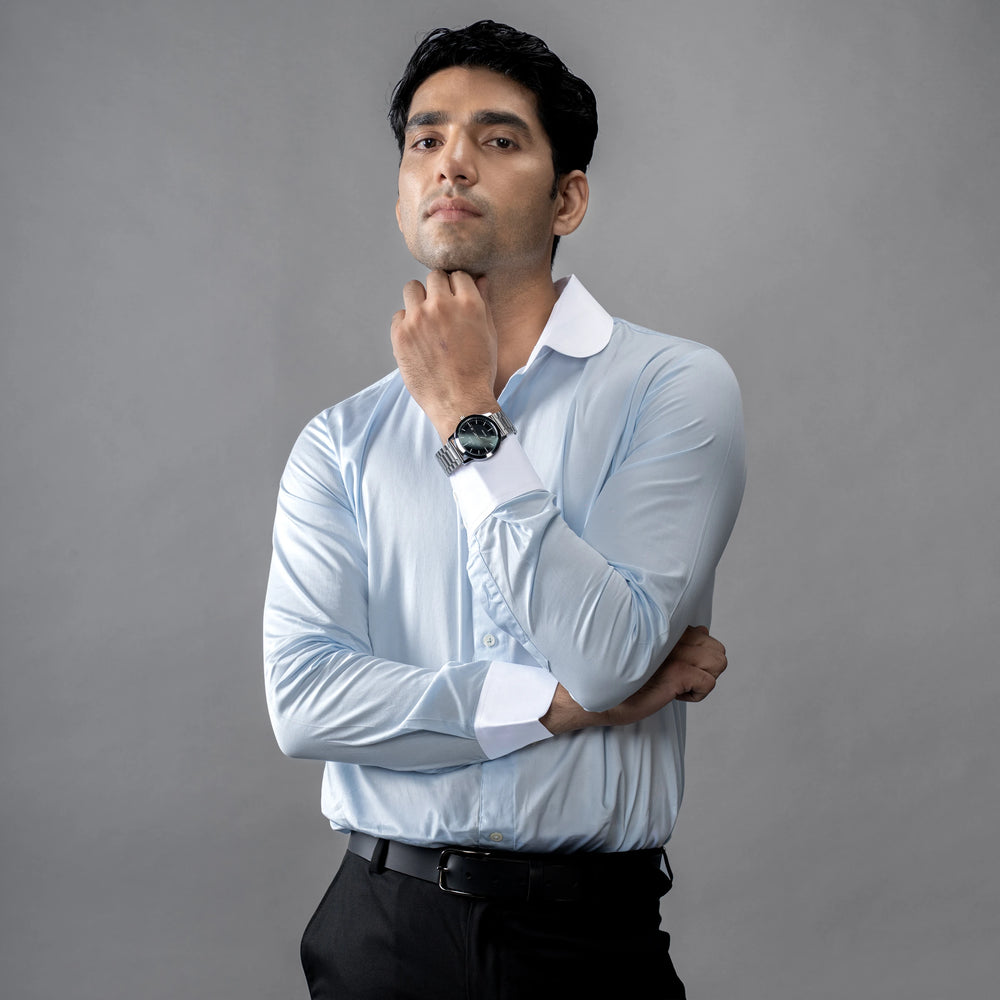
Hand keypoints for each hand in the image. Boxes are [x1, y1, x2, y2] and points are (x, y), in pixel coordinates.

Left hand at [390, 270, 499, 440]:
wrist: (459, 402)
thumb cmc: (478, 371)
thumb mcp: (489, 334)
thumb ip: (483, 303)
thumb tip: (480, 279)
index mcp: (469, 304)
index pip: (458, 275)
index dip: (457, 286)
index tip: (455, 297)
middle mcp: (441, 306)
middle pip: (434, 277)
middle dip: (438, 289)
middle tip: (440, 310)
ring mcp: (418, 319)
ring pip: (412, 288)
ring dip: (418, 299)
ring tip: (425, 319)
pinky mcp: (400, 334)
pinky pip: (398, 315)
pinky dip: (406, 323)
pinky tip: (417, 340)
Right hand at [540, 626, 727, 734]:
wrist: (587, 694)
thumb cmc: (612, 675)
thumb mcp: (645, 654)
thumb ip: (673, 640)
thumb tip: (702, 630)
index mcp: (663, 627)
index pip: (704, 636)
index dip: (695, 656)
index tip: (673, 669)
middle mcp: (672, 636)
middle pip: (717, 648)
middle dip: (704, 667)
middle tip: (680, 678)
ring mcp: (674, 654)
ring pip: (718, 662)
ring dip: (703, 678)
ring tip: (679, 685)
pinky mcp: (675, 672)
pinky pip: (708, 682)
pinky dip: (696, 693)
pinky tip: (675, 694)